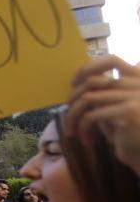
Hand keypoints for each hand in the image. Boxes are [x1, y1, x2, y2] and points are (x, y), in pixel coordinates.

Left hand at [67, 55, 139, 174]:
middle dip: (73, 100)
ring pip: (88, 98)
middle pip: (93, 81)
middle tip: (69, 117)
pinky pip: (92, 116)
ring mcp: (136, 96)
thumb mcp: (115, 110)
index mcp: (138, 79)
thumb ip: (104, 94)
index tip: (73, 83)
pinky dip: (83, 129)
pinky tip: (87, 141)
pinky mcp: (130, 111)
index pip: (112, 60)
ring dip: (73, 117)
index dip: (88, 68)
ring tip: (72, 132)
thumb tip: (77, 82)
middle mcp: (139, 84)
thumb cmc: (129, 136)